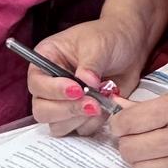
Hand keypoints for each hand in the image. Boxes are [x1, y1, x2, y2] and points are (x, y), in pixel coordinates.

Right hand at [28, 16, 154, 138]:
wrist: (131, 47)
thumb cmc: (109, 38)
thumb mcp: (99, 45)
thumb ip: (90, 64)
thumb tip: (86, 82)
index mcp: (46, 60)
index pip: (37, 83)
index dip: (54, 90)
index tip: (77, 90)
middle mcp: (50, 83)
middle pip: (42, 110)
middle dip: (67, 110)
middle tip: (93, 103)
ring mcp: (64, 102)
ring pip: (58, 125)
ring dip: (79, 119)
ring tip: (101, 104)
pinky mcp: (80, 114)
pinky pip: (79, 130)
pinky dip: (92, 123)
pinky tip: (106, 107)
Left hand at [109, 75, 167, 167]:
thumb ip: (162, 102)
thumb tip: (129, 110)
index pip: (128, 123)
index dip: (118, 121)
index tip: (120, 118)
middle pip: (129, 150)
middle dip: (123, 140)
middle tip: (129, 132)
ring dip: (137, 157)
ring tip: (146, 145)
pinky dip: (159, 166)